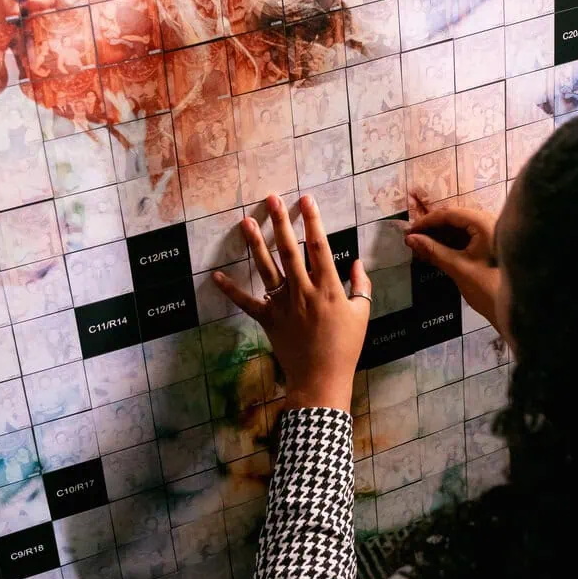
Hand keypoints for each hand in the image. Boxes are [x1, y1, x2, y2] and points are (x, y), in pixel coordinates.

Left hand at [213, 193, 370, 412]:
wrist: (321, 379)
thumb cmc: (346, 347)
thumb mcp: (362, 314)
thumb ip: (361, 286)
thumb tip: (357, 262)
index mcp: (328, 287)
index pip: (319, 246)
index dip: (312, 221)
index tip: (306, 200)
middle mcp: (304, 291)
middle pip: (289, 250)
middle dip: (280, 222)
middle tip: (272, 199)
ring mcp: (284, 305)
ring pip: (267, 268)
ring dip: (256, 244)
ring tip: (245, 222)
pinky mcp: (269, 320)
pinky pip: (247, 303)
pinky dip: (230, 290)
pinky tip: (216, 275)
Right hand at [405, 201, 501, 331]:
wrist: (516, 309)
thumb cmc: (488, 288)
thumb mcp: (458, 268)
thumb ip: (433, 251)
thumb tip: (410, 239)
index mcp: (484, 223)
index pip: (450, 213)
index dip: (427, 221)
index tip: (409, 232)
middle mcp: (489, 223)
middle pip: (455, 218)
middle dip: (433, 228)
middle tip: (413, 239)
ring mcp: (490, 234)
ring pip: (459, 228)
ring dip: (440, 237)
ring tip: (420, 247)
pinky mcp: (489, 245)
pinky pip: (466, 238)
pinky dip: (450, 244)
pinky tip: (435, 252)